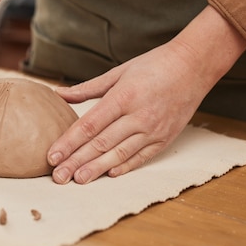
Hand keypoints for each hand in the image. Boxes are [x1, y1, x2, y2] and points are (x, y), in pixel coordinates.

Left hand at [47, 40, 221, 183]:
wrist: (193, 66)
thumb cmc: (152, 65)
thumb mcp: (118, 72)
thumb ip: (88, 88)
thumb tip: (59, 94)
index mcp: (123, 97)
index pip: (89, 125)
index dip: (69, 143)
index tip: (52, 156)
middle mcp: (137, 116)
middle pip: (101, 144)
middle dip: (77, 162)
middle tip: (58, 176)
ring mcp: (153, 129)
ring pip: (119, 154)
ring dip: (97, 169)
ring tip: (78, 180)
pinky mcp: (164, 138)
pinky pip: (141, 156)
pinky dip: (124, 166)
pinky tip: (108, 174)